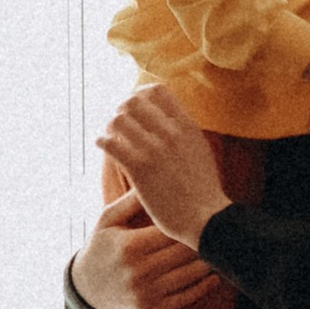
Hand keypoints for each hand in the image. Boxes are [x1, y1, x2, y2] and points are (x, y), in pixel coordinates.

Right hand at [72, 188, 216, 308]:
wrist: (86, 289)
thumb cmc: (100, 247)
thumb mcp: (107, 220)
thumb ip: (131, 201)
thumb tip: (155, 176)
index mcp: (130, 246)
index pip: (171, 230)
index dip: (190, 220)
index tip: (205, 210)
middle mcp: (140, 271)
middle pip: (185, 251)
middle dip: (203, 238)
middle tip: (221, 226)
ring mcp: (148, 292)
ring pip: (191, 274)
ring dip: (209, 261)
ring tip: (221, 247)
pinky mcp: (154, 307)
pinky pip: (187, 297)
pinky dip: (204, 285)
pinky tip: (214, 274)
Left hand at [99, 84, 232, 246]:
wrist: (206, 218)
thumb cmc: (204, 189)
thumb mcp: (200, 150)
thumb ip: (184, 132)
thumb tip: (170, 120)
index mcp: (186, 125)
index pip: (157, 90)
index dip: (140, 94)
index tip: (135, 106)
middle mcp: (170, 132)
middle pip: (133, 101)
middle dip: (122, 110)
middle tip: (120, 123)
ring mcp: (154, 150)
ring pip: (118, 120)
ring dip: (110, 126)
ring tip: (110, 136)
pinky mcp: (139, 169)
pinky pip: (110, 144)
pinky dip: (102, 141)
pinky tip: (102, 146)